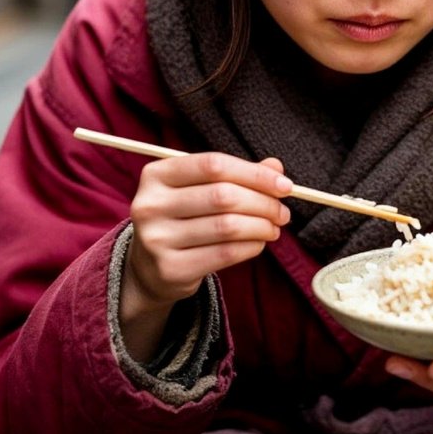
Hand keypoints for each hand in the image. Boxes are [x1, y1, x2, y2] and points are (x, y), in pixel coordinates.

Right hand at [124, 152, 291, 306]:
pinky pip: (224, 254)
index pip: (213, 165)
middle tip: (282, 212)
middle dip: (264, 203)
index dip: (254, 174)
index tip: (284, 185)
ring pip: (227, 226)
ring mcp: (157, 239)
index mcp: (156, 175)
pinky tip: (258, 243)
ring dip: (261, 226)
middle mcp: (150, 204)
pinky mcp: (170, 268)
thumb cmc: (182, 217)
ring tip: (273, 228)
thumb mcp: (200, 189)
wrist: (148, 267)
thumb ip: (236, 175)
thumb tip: (276, 168)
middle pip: (223, 195)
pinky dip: (251, 247)